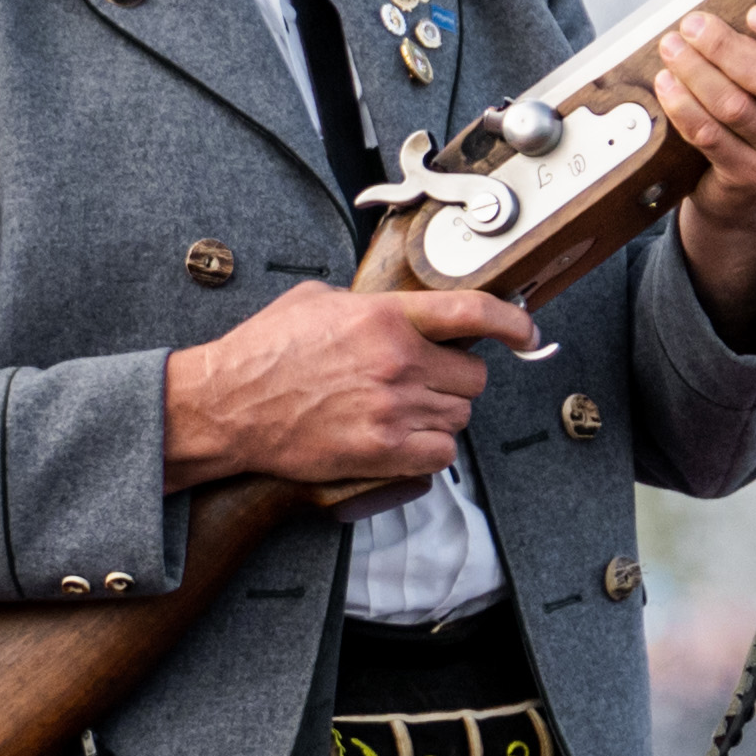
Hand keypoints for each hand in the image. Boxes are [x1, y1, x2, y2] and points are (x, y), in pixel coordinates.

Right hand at [166, 274, 534, 505]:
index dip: (512, 322)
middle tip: (426, 381)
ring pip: (459, 417)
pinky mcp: (382, 451)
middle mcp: (398, 361)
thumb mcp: (318, 300)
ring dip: (441, 416)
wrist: (228, 404)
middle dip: (455, 379)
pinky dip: (431, 450)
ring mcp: (393, 409)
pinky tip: (404, 440)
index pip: (473, 312)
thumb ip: (370, 304)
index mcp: (386, 316)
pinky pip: (441, 455)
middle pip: (473, 376)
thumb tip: (402, 310)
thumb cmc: (264, 352)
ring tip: (402, 411)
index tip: (527, 332)